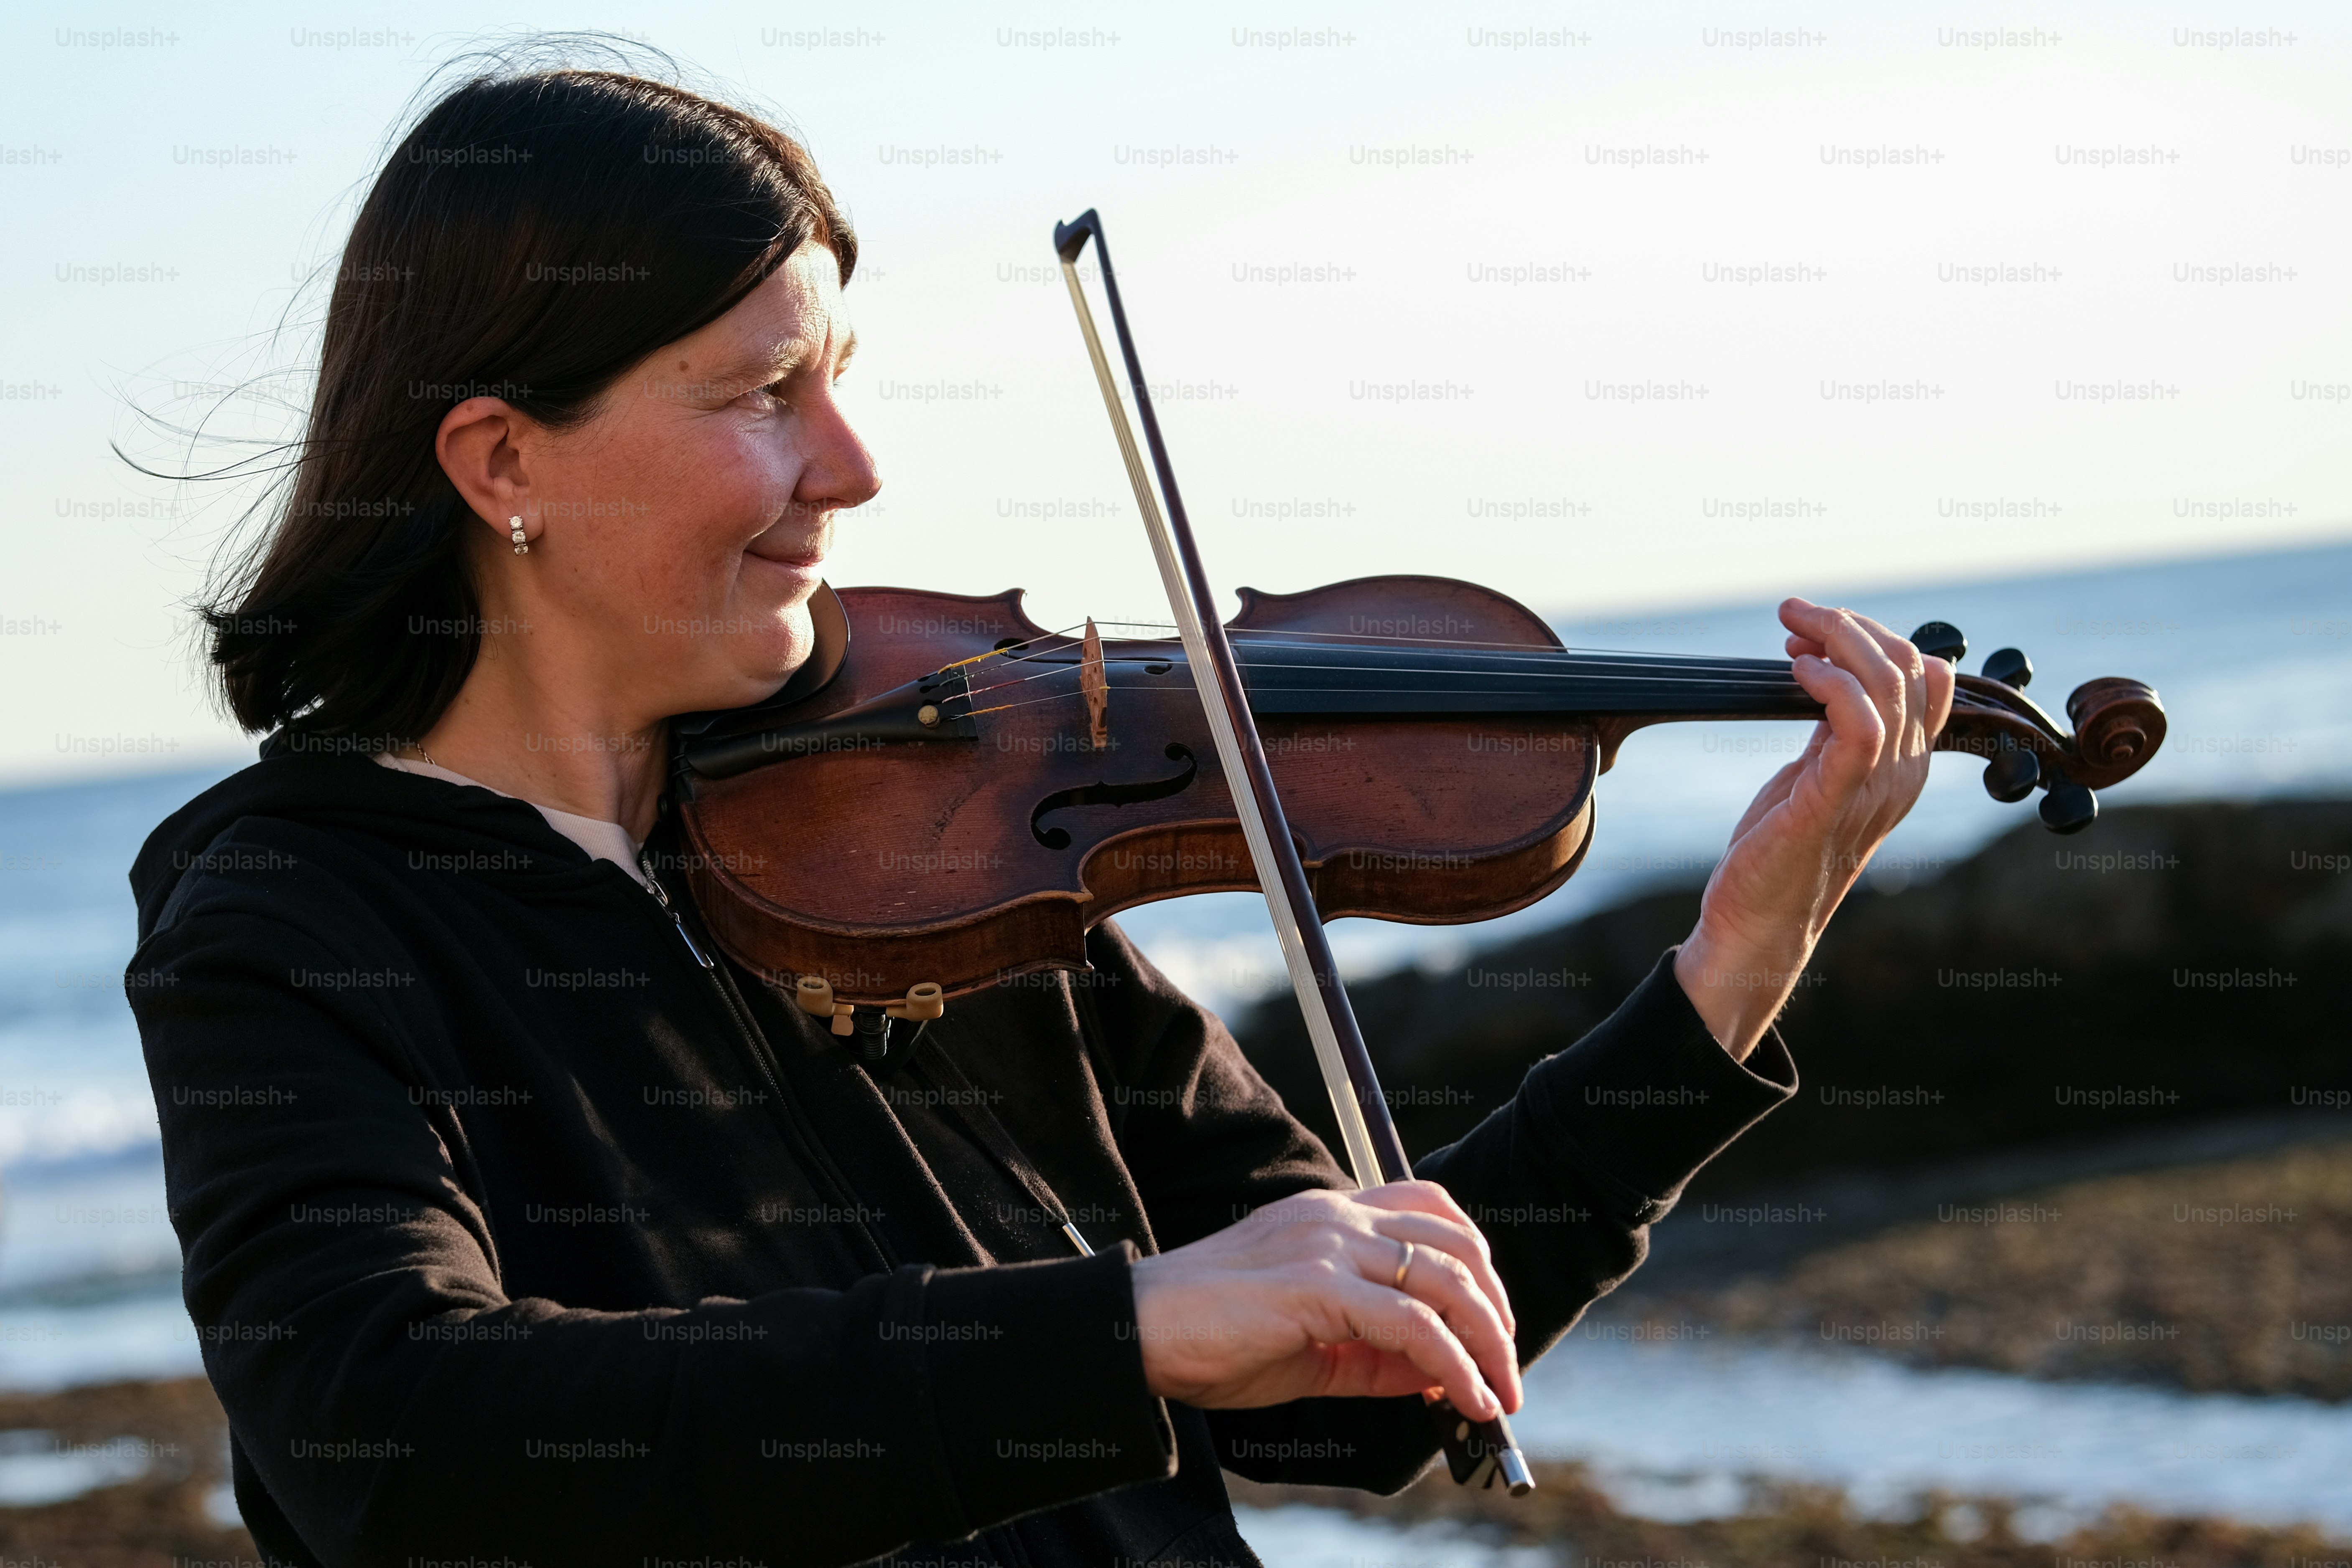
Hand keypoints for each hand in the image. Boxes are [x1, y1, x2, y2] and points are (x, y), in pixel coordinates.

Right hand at [1127, 1181, 1520, 1419]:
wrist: (1139, 1330)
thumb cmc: (1212, 1337)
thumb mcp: (1312, 1347)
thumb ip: (1378, 1356)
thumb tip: (1444, 1375)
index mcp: (1330, 1216)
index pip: (1431, 1211)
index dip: (1477, 1265)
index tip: (1489, 1327)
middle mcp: (1336, 1218)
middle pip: (1457, 1245)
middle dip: (1498, 1312)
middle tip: (1506, 1372)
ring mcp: (1328, 1246)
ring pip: (1447, 1280)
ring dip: (1489, 1343)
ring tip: (1498, 1395)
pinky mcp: (1317, 1287)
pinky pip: (1413, 1325)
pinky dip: (1454, 1365)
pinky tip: (1466, 1399)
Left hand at [1673, 598, 1954, 1058]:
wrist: (1759, 922)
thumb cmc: (1782, 848)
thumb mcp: (1818, 773)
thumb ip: (1838, 727)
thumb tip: (1840, 668)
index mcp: (1904, 764)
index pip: (1924, 675)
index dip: (1874, 634)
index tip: (1815, 628)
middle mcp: (1904, 772)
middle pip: (1908, 667)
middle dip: (1849, 624)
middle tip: (1795, 613)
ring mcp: (1876, 787)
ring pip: (1887, 684)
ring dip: (1837, 639)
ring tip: (1792, 630)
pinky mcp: (1833, 799)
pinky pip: (1858, 724)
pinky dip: (1830, 682)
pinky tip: (1796, 670)